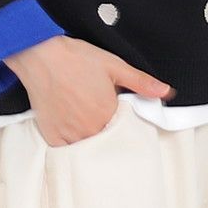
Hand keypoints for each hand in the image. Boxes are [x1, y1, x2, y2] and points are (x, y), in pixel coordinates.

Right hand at [3, 35, 175, 145]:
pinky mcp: (53, 137)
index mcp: (109, 114)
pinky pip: (68, 152)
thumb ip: (141, 82)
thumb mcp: (114, 65)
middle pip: (108, 141)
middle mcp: (90, 129)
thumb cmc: (76, 58)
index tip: (122, 115)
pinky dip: (73, 145)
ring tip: (89, 122)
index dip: (126, 122)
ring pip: (89, 148)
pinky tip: (74, 131)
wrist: (41, 55)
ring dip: (93, 140)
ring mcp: (70, 136)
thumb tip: (166, 92)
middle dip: (110, 132)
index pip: (126, 130)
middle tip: (103, 115)